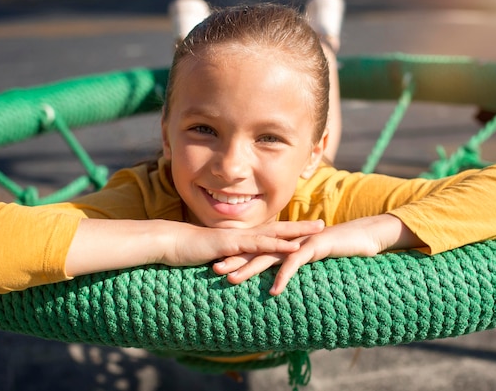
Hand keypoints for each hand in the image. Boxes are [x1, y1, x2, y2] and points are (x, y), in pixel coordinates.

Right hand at [160, 219, 325, 266]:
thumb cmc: (189, 251)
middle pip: (278, 229)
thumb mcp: (214, 258)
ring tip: (316, 232)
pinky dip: (277, 245)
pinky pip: (258, 245)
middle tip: (323, 224)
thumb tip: (234, 270)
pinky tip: (292, 247)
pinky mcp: (232, 244)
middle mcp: (243, 234)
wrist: (172, 244)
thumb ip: (227, 261)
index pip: (270, 233)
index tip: (307, 230)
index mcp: (241, 238)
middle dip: (301, 227)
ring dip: (297, 232)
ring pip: (274, 234)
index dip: (289, 231)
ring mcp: (239, 238)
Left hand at [213, 214, 424, 294]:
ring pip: (270, 256)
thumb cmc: (340, 250)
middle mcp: (289, 241)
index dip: (238, 258)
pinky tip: (273, 291)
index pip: (257, 250)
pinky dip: (283, 277)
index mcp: (286, 244)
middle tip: (214, 270)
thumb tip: (283, 282)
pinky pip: (295, 263)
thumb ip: (298, 267)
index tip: (218, 267)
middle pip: (256, 251)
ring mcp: (301, 243)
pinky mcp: (315, 247)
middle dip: (234, 261)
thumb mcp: (314, 262)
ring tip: (232, 281)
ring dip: (250, 268)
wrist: (365, 236)